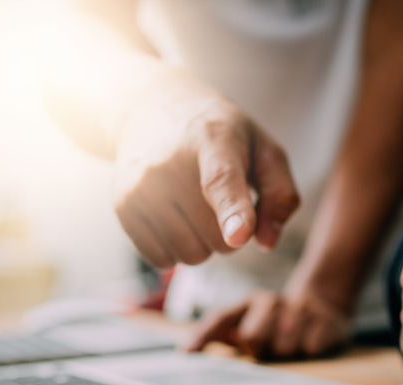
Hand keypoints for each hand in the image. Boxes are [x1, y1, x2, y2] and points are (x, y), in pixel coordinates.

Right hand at [114, 74, 299, 268]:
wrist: (151, 105)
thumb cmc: (220, 135)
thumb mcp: (263, 149)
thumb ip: (280, 195)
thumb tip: (265, 242)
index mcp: (213, 139)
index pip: (221, 181)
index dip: (233, 212)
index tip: (239, 235)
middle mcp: (169, 162)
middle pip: (216, 239)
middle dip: (229, 233)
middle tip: (220, 200)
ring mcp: (141, 185)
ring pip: (190, 255)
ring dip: (202, 243)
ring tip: (196, 206)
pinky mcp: (122, 205)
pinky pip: (160, 260)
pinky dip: (175, 250)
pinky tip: (175, 219)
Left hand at [183, 289, 350, 358]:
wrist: (322, 304)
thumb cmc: (275, 320)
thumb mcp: (246, 320)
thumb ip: (216, 331)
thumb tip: (187, 348)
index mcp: (249, 302)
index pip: (221, 318)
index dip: (204, 334)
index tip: (189, 351)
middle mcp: (272, 302)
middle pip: (254, 338)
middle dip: (260, 349)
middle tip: (269, 346)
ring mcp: (300, 310)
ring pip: (284, 347)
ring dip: (287, 352)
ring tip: (291, 343)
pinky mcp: (325, 321)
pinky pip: (311, 348)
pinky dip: (310, 351)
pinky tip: (310, 341)